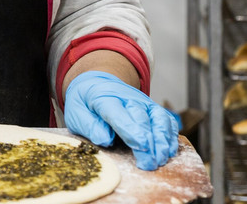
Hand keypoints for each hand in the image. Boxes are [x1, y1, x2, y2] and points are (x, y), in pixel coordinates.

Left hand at [64, 71, 180, 170]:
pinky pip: (166, 120)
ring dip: (162, 139)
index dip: (131, 129)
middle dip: (148, 141)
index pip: (119, 113)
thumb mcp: (76, 113)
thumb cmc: (85, 103)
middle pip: (141, 118)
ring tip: (161, 159)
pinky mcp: (152, 108)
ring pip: (158, 117)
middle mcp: (127, 98)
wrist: (96, 84)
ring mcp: (142, 102)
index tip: (141, 145)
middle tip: (149, 164)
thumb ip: (89, 126)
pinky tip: (169, 151)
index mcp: (103, 97)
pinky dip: (170, 135)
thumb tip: (105, 140)